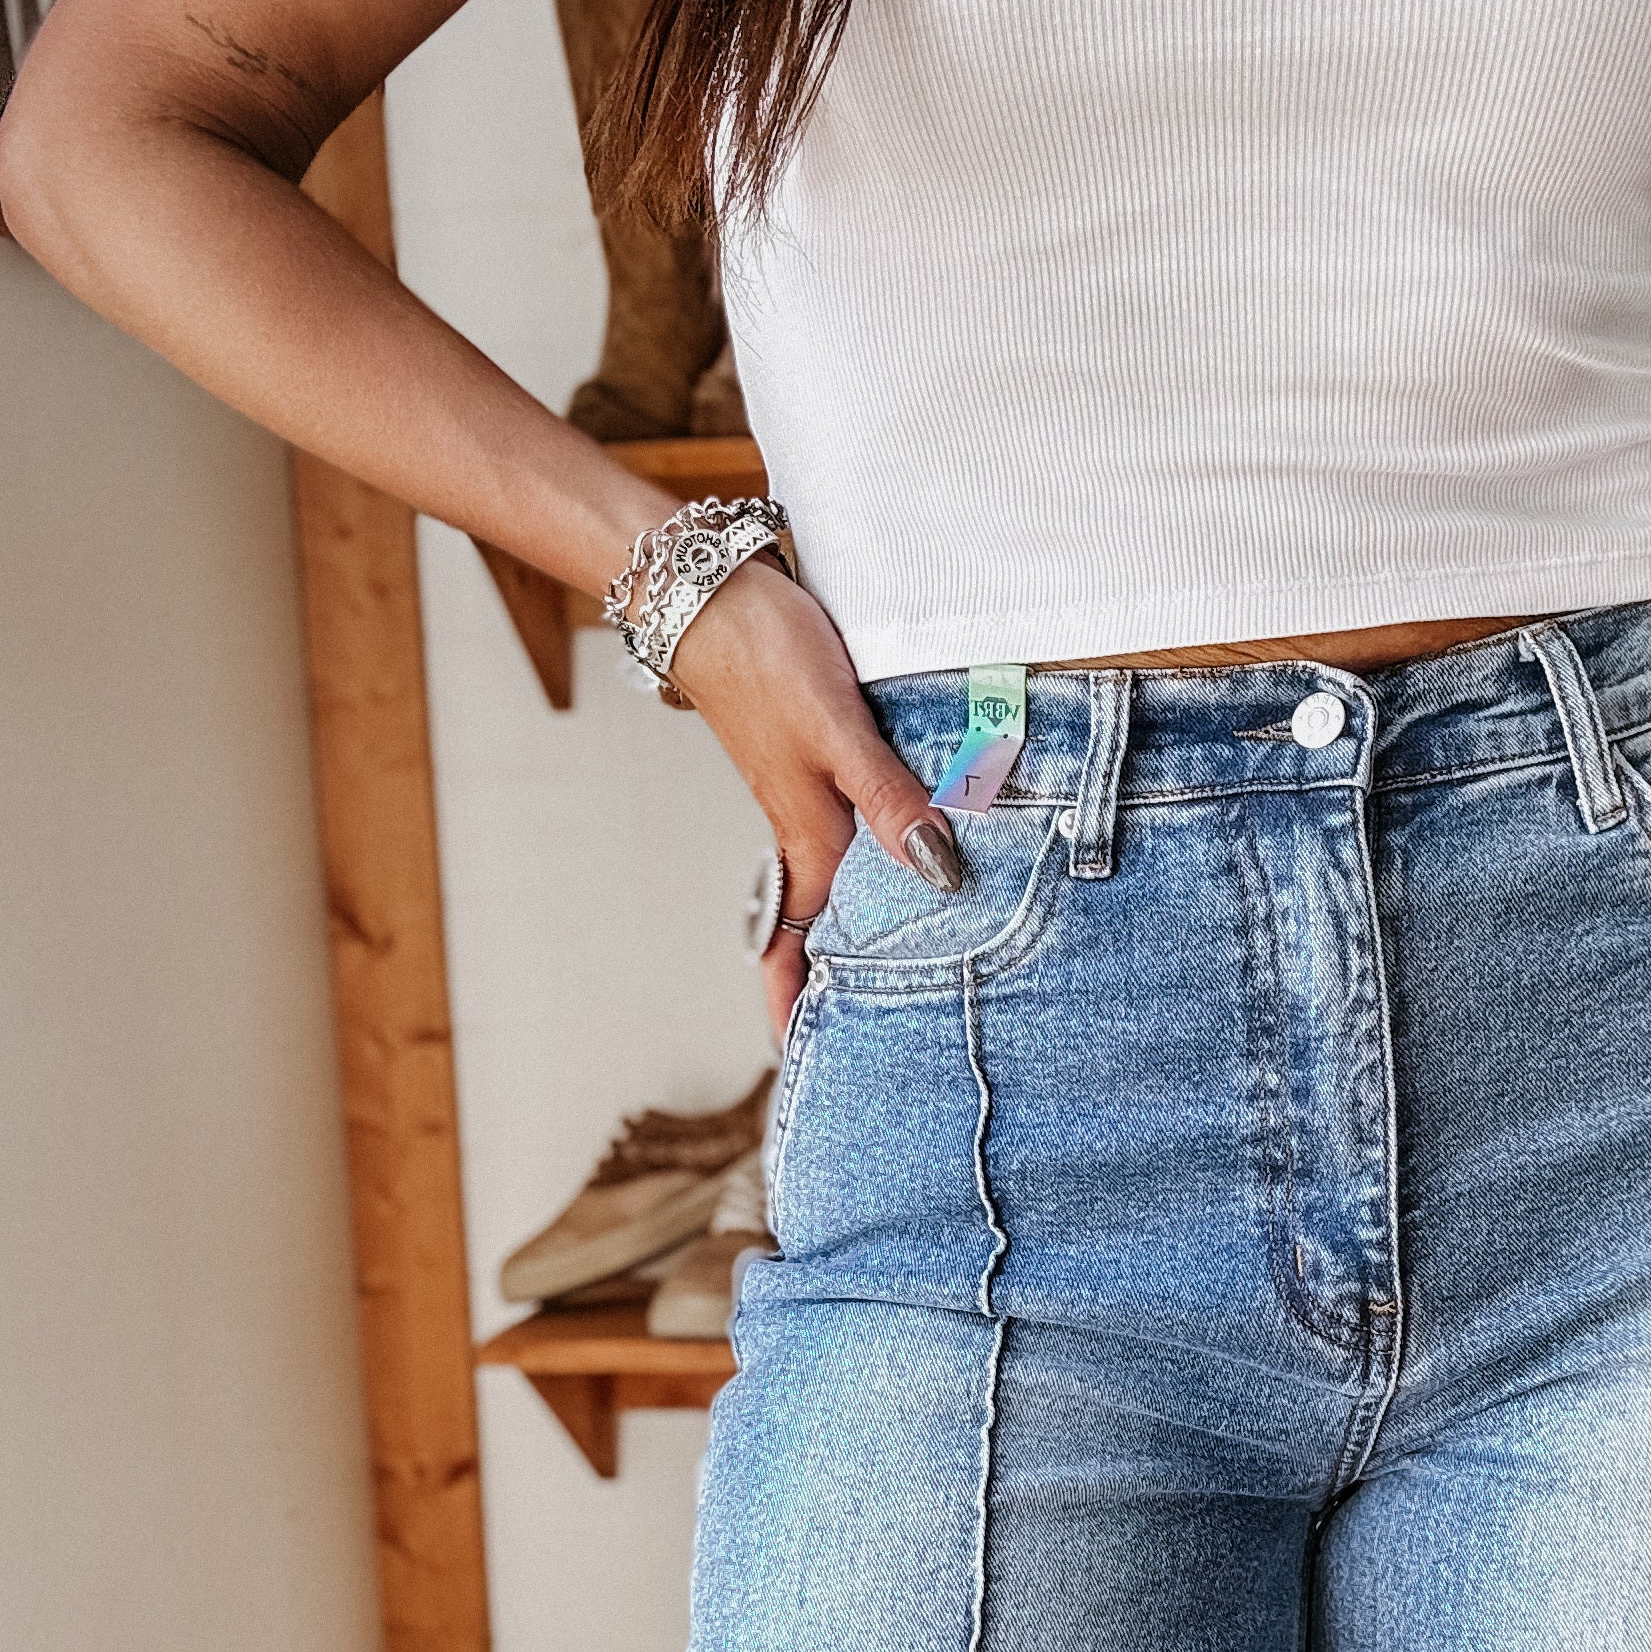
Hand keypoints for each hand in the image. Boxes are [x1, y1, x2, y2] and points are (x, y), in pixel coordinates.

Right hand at [667, 560, 963, 1036]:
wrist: (711, 588)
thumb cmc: (767, 657)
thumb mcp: (838, 733)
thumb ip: (888, 801)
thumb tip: (939, 874)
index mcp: (807, 840)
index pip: (794, 949)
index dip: (795, 1008)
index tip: (803, 1064)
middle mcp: (807, 829)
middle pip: (821, 928)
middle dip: (840, 984)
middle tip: (880, 1036)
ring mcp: (810, 795)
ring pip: (839, 882)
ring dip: (859, 927)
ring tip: (900, 971)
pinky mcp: (821, 759)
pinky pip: (853, 831)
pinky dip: (875, 863)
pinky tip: (910, 860)